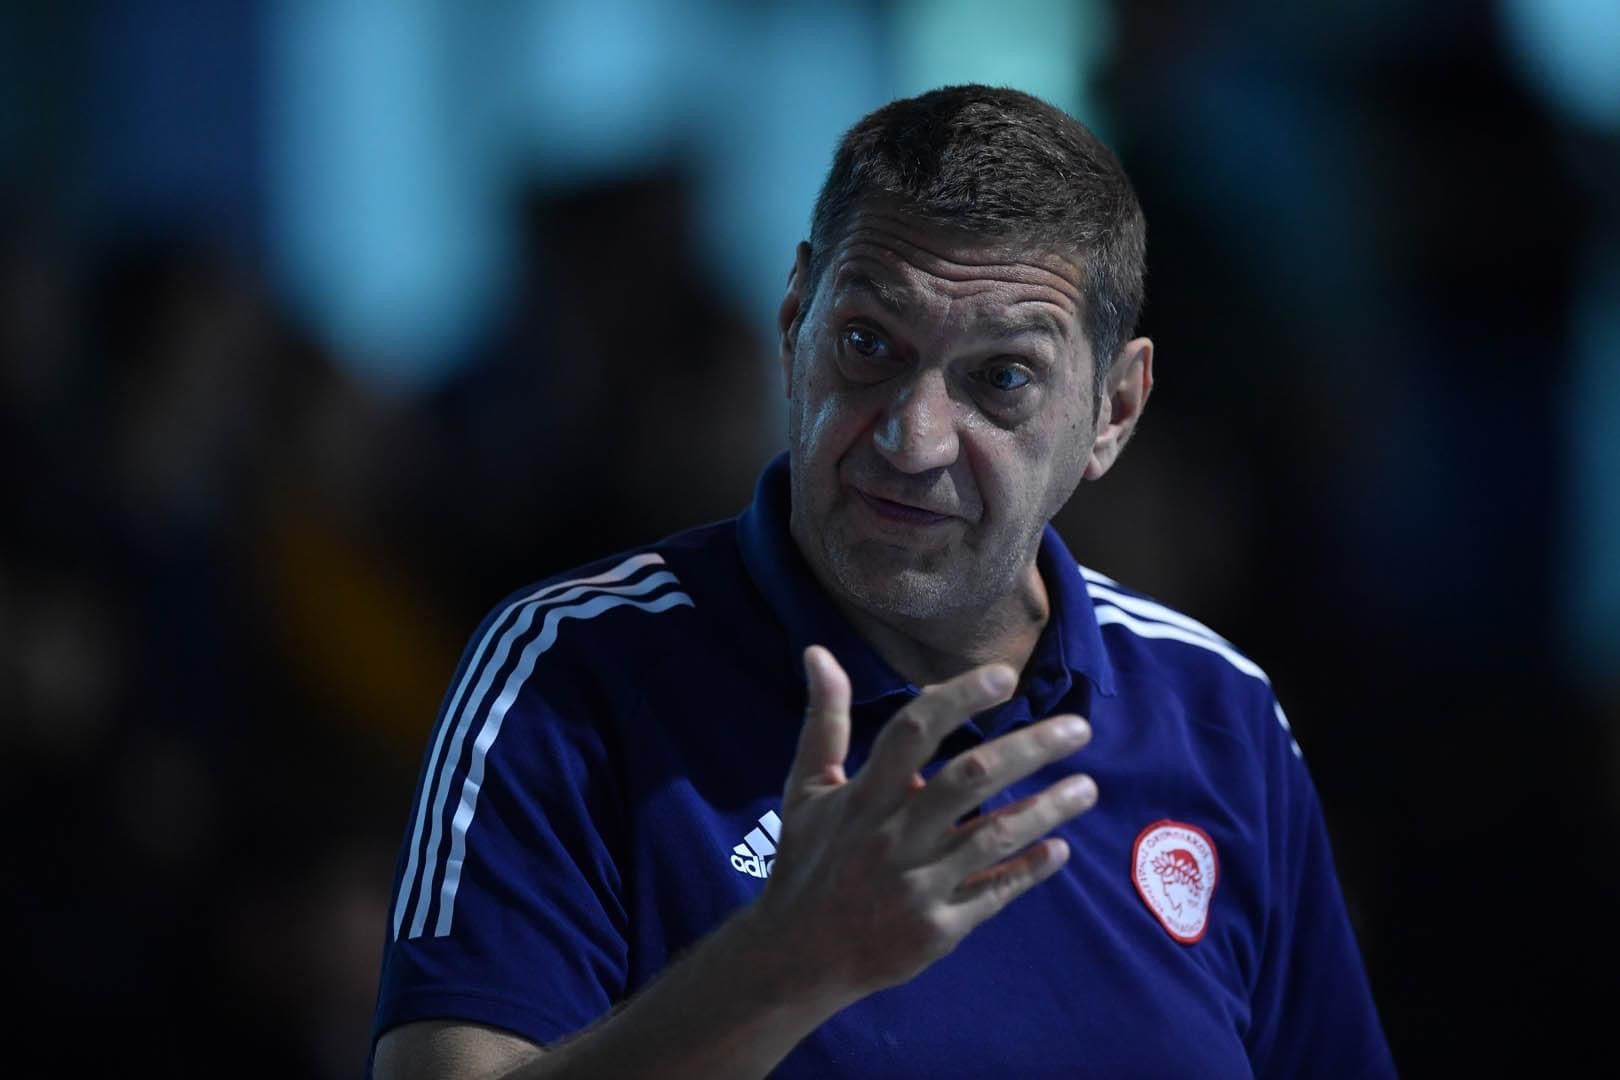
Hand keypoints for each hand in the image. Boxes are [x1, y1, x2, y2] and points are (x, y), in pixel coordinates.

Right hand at [754, 645, 1096, 1009]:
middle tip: (1077, 729)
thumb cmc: (808, 861)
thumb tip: (819, 652)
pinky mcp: (938, 929)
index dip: (958, 698)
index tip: (1004, 676)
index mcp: (864, 796)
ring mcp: (917, 885)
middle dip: (1030, 749)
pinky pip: (994, 893)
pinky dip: (1030, 870)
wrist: (799, 955)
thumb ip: (825, 720)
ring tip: (1088, 787)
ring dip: (1047, 809)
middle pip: (970, 779)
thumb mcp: (806, 788)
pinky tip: (1060, 849)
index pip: (913, 732)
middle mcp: (893, 835)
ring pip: (994, 837)